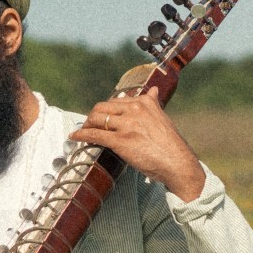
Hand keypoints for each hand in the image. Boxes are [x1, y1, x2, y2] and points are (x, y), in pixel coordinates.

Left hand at [71, 94, 205, 200]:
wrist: (177, 163)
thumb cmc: (169, 144)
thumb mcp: (162, 118)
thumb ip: (152, 104)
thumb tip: (152, 90)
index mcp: (144, 103)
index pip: (115, 101)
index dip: (105, 110)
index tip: (101, 116)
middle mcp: (135, 110)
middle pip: (102, 107)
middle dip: (92, 116)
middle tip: (89, 124)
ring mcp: (127, 125)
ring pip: (97, 119)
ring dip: (86, 125)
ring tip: (83, 131)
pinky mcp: (120, 141)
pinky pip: (94, 134)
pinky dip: (81, 135)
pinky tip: (74, 137)